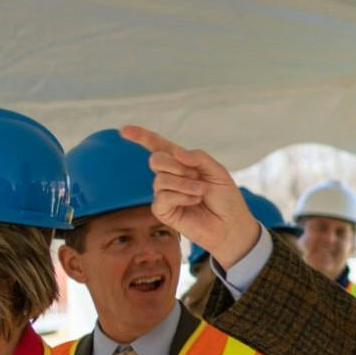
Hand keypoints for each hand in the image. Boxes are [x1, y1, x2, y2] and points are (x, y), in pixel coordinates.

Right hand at [121, 127, 262, 265]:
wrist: (231, 224)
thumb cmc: (225, 198)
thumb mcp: (217, 171)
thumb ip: (198, 158)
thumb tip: (176, 152)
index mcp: (181, 163)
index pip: (158, 146)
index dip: (141, 137)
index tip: (124, 130)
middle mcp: (170, 177)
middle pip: (156, 159)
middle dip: (176, 165)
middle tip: (196, 176)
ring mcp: (164, 194)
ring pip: (161, 179)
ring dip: (185, 184)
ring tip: (202, 192)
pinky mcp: (163, 211)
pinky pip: (162, 197)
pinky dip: (181, 197)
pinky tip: (194, 201)